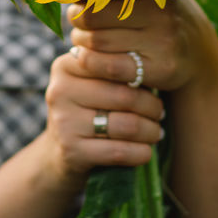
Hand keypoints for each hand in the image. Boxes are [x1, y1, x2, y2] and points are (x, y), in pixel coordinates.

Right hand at [39, 49, 165, 186]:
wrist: (58, 152)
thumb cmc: (86, 109)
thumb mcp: (91, 82)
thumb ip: (115, 68)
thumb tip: (156, 67)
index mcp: (66, 66)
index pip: (115, 64)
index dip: (141, 75)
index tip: (155, 84)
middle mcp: (60, 91)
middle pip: (125, 96)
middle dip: (151, 106)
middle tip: (160, 112)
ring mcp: (64, 122)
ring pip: (127, 125)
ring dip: (150, 131)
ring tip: (156, 131)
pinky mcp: (72, 151)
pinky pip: (119, 152)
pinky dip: (140, 153)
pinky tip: (147, 151)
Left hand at [67, 0, 217, 94]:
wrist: (198, 55)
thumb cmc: (158, 16)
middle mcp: (160, 10)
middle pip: (92, 14)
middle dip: (77, 19)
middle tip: (78, 21)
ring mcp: (163, 40)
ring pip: (97, 41)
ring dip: (81, 42)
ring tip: (83, 39)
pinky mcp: (161, 68)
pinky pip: (109, 67)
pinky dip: (90, 62)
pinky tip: (88, 57)